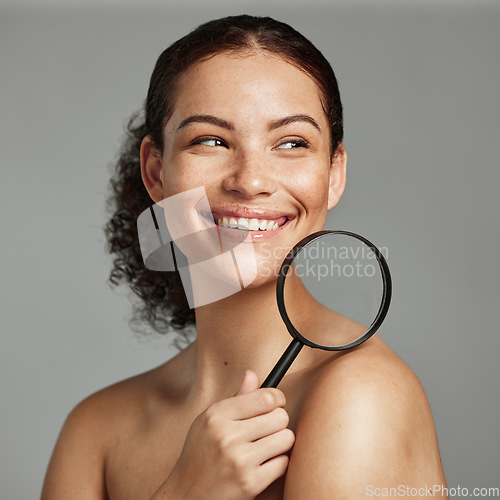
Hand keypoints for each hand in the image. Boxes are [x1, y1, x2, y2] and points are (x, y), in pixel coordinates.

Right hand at [151, 370, 294, 499]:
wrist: (186, 495)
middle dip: (278, 421)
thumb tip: (252, 374)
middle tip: (268, 428)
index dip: (277, 399)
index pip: (265, 397)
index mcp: (217, 415)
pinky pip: (283, 463)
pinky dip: (277, 463)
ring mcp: (239, 460)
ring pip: (286, 438)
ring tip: (266, 445)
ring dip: (280, 442)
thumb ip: (236, 398)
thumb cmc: (200, 455)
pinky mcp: (250, 483)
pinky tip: (262, 463)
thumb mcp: (209, 421)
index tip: (276, 403)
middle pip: (280, 416)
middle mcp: (227, 435)